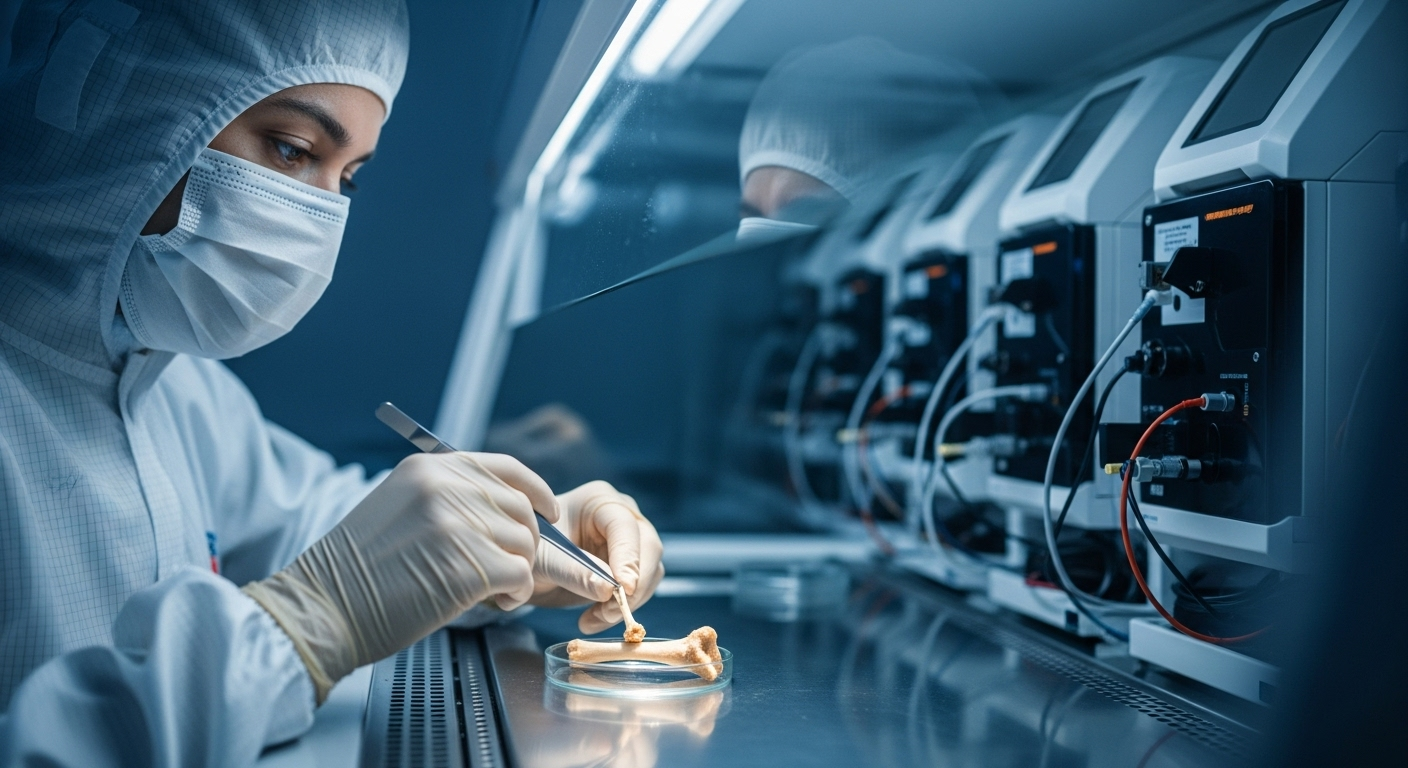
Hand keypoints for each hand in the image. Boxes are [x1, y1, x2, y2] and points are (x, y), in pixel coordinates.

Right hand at [242, 451, 556, 701]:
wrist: (323, 607)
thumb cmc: (357, 571)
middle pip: (521, 508)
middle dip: (526, 541)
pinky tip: (497, 602)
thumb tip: (504, 512)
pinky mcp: (470, 565)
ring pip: (524, 543)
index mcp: (429, 468)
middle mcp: (447, 487)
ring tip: (494, 591)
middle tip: (509, 568)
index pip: (505, 469)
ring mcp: (459, 524)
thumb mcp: (399, 507)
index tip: (548, 510)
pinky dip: (518, 593)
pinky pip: (522, 575)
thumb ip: (446, 499)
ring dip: (519, 571)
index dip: (535, 491)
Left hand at [529, 481, 664, 633]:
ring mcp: (630, 541)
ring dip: (627, 602)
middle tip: (608, 613)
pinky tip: (592, 620)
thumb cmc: (532, 549)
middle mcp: (622, 516)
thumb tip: (608, 591)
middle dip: (634, 585)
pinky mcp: (630, 566)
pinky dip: (621, 609)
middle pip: (648, 548)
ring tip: (591, 620)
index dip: (628, 558)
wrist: (526, 563)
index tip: (624, 590)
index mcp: (599, 501)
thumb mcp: (545, 560)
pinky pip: (640, 589)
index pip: (625, 527)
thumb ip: (575, 572)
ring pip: (650, 572)